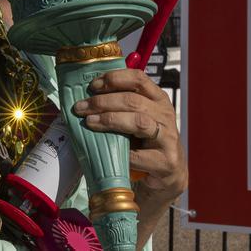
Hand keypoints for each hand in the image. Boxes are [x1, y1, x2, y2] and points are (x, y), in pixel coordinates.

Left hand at [72, 67, 186, 201]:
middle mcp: (165, 114)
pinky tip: (107, 151)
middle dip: (103, 102)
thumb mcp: (138, 117)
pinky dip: (120, 152)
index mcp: (158, 98)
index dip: (114, 79)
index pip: (138, 78)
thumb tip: (86, 98)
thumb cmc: (147, 141)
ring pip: (138, 122)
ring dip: (109, 120)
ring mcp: (168, 138)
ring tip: (89, 122)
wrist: (169, 172)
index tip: (93, 85)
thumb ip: (121, 106)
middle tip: (81, 107)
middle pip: (133, 100)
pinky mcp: (165, 161)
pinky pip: (138, 155)